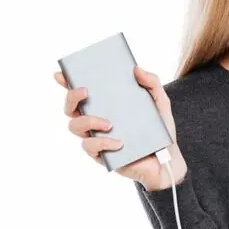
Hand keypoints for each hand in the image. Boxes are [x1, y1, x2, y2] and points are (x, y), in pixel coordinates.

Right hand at [53, 66, 188, 189]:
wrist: (167, 159)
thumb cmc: (159, 130)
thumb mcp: (160, 102)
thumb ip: (151, 83)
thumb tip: (136, 69)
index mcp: (105, 105)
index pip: (80, 92)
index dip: (66, 82)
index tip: (61, 74)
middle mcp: (95, 120)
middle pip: (70, 108)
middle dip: (72, 97)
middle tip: (86, 91)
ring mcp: (96, 138)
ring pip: (75, 127)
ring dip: (88, 121)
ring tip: (109, 123)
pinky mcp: (101, 155)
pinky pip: (91, 148)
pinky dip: (103, 143)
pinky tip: (119, 143)